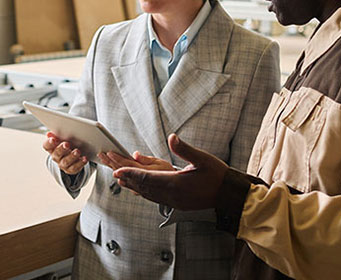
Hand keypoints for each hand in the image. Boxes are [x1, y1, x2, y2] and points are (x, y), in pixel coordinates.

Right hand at [42, 132, 87, 174]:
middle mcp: (56, 157)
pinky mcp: (70, 169)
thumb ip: (57, 136)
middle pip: (57, 154)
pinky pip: (75, 167)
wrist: (70, 159)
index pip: (46, 146)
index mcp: (51, 148)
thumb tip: (49, 134)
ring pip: (66, 162)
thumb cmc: (65, 146)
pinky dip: (80, 163)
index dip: (49, 143)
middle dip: (62, 149)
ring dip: (72, 156)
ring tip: (77, 151)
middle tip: (67, 144)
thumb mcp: (61, 140)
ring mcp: (63, 164)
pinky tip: (84, 158)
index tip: (53, 139)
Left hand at [112, 134, 227, 209]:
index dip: (130, 173)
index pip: (147, 178)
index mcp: (176, 184)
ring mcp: (173, 201)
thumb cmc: (218, 176)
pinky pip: (153, 198)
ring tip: (118, 177)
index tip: (117, 169)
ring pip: (146, 193)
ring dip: (132, 184)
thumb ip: (185, 149)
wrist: (229, 196)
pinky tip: (138, 188)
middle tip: (112, 167)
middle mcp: (171, 195)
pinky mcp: (176, 203)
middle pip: (142, 186)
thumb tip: (172, 137)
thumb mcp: (203, 159)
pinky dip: (142, 191)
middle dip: (126, 176)